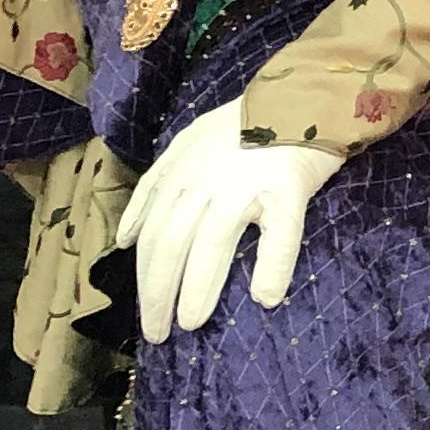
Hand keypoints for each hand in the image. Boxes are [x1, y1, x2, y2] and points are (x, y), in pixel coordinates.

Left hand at [116, 99, 341, 336]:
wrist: (302, 96)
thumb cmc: (247, 125)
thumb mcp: (186, 143)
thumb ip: (155, 186)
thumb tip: (127, 239)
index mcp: (181, 171)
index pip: (153, 233)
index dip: (146, 278)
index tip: (148, 315)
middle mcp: (204, 180)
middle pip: (172, 244)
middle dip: (159, 293)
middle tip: (160, 333)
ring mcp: (245, 183)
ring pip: (212, 244)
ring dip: (199, 288)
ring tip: (191, 322)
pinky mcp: (287, 188)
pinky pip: (279, 236)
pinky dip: (272, 268)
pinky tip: (266, 296)